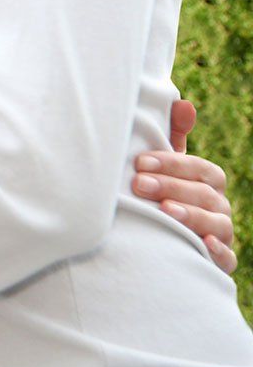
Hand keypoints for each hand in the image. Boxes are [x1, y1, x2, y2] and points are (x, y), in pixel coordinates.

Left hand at [133, 98, 236, 273]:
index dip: (173, 163)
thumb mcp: (164, 168)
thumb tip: (183, 104)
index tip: (140, 161)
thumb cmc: (159, 194)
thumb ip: (173, 137)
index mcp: (208, 183)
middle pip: (205, 195)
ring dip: (191, 215)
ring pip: (217, 224)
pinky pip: (226, 258)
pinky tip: (202, 243)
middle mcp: (218, 207)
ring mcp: (220, 235)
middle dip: (171, 187)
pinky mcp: (218, 262)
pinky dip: (216, 251)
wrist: (155, 241)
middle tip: (139, 184)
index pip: (201, 169)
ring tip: (165, 210)